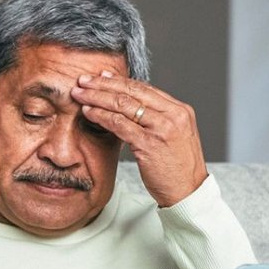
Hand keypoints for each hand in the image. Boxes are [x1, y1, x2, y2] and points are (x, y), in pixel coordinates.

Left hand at [71, 71, 207, 205]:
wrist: (189, 192)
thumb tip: (134, 107)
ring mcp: (162, 128)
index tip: (101, 76)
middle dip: (104, 84)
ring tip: (80, 95)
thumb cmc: (178, 168)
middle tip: (83, 80)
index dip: (120, 80)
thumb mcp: (174, 137)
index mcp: (180, 110)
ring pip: (123, 104)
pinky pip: (119, 124)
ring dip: (98, 97)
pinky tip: (89, 113)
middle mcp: (173, 115)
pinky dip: (101, 116)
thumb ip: (158, 120)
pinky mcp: (149, 144)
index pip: (145, 88)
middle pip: (132, 91)